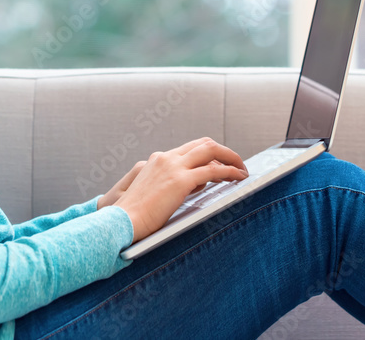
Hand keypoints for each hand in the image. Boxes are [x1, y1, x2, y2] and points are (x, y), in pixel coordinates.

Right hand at [104, 137, 247, 242]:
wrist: (121, 221)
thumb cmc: (135, 215)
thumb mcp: (154, 192)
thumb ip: (173, 183)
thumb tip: (199, 184)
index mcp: (158, 159)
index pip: (190, 148)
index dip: (209, 154)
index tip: (221, 164)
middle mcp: (166, 158)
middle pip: (203, 144)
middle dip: (224, 152)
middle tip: (237, 163)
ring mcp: (173, 167)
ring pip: (211, 151)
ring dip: (231, 158)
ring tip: (243, 170)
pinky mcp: (180, 181)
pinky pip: (213, 170)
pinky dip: (230, 172)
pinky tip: (238, 177)